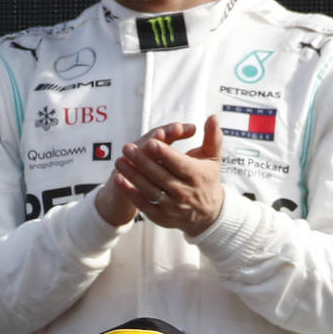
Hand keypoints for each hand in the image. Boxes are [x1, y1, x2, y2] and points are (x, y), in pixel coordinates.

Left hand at [112, 116, 224, 234]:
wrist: (207, 214)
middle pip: (160, 176)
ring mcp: (172, 206)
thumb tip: (213, 117)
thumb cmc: (207, 179)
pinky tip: (119, 179)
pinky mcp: (161, 216)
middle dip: (142, 161)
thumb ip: (213, 137)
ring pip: (149, 189)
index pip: (178, 164)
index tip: (150, 141)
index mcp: (196, 176)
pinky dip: (130, 192)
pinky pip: (143, 204)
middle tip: (127, 147)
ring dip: (132, 175)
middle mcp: (184, 192)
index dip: (164, 153)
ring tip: (119, 160)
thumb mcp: (213, 158)